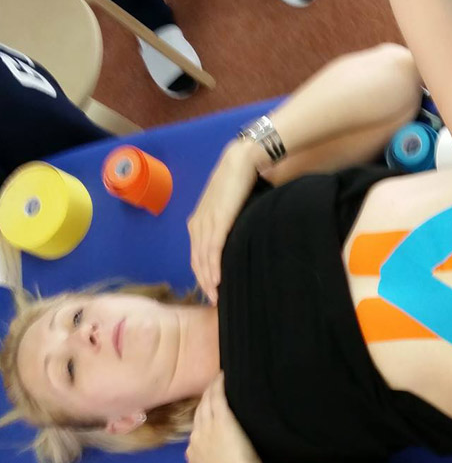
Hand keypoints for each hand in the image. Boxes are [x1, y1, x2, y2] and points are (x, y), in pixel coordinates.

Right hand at [186, 373, 261, 462]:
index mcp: (193, 450)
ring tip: (218, 379)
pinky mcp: (222, 420)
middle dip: (204, 398)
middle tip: (212, 387)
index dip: (201, 414)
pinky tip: (223, 376)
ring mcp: (208, 427)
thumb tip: (195, 457)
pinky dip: (218, 385)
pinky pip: (217, 397)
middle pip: (199, 411)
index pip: (195, 425)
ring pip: (206, 402)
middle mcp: (197, 436)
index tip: (207, 406)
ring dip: (211, 389)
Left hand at [188, 140, 269, 303]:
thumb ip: (229, 223)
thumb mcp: (231, 207)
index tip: (211, 290)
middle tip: (213, 300)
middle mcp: (198, 223)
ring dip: (208, 280)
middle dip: (204, 282)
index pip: (197, 254)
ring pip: (203, 258)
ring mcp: (206, 222)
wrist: (243, 161)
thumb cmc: (241, 182)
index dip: (203, 274)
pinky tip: (217, 280)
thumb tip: (238, 239)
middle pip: (197, 260)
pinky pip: (212, 249)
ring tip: (216, 296)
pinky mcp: (217, 220)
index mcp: (199, 221)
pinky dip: (214, 266)